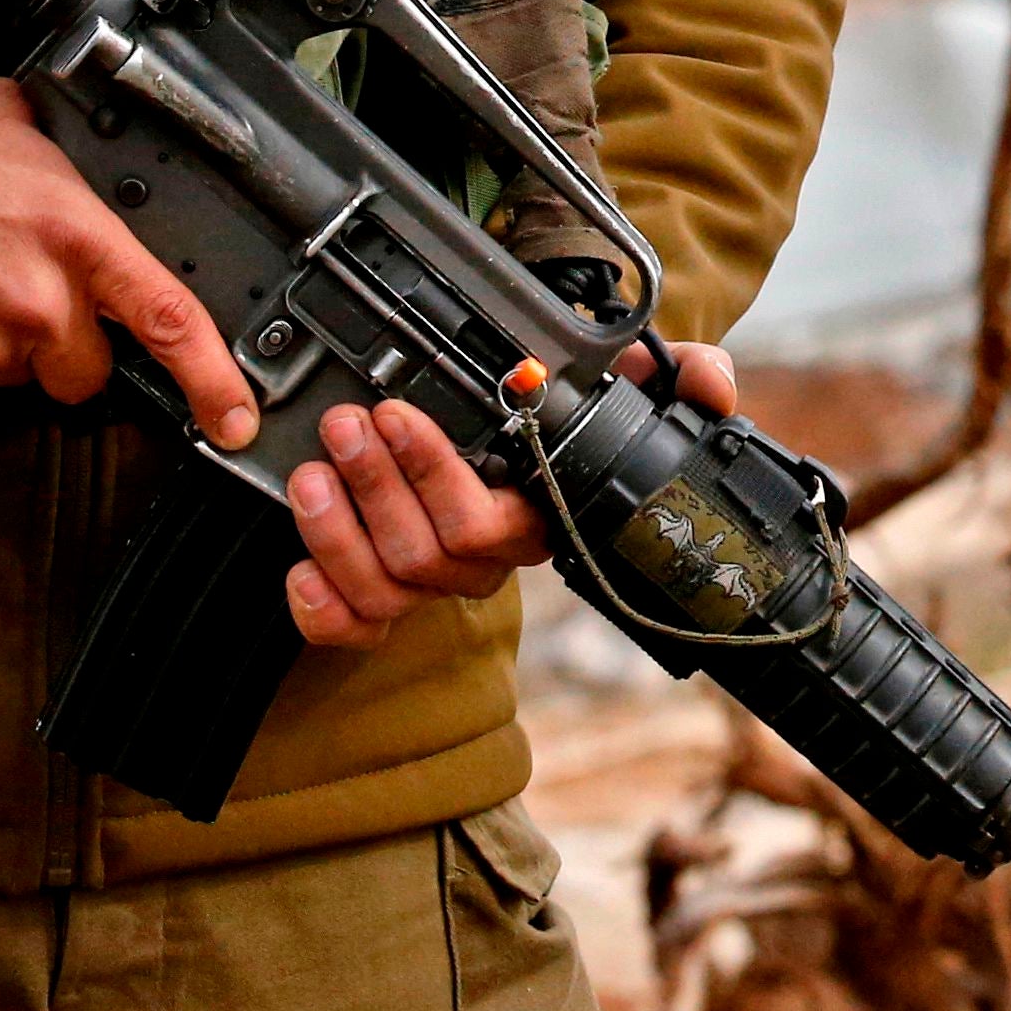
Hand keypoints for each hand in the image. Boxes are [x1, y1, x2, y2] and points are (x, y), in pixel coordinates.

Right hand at [0, 79, 251, 438]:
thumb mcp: (16, 121)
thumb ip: (76, 154)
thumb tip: (106, 155)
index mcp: (74, 237)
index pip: (167, 318)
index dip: (213, 377)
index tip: (236, 416)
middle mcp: (39, 302)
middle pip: (91, 371)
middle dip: (73, 346)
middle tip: (31, 292)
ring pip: (28, 376)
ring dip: (15, 346)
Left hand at [289, 339, 738, 652]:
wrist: (522, 425)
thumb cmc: (566, 410)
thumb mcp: (626, 383)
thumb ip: (684, 379)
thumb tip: (713, 387)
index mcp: (541, 518)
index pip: (491, 524)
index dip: (437, 476)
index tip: (400, 412)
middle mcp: (488, 561)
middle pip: (428, 554)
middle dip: (377, 485)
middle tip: (346, 422)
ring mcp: (435, 584)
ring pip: (386, 589)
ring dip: (338, 531)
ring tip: (310, 471)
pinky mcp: (387, 599)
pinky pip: (356, 631)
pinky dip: (321, 609)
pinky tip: (297, 571)